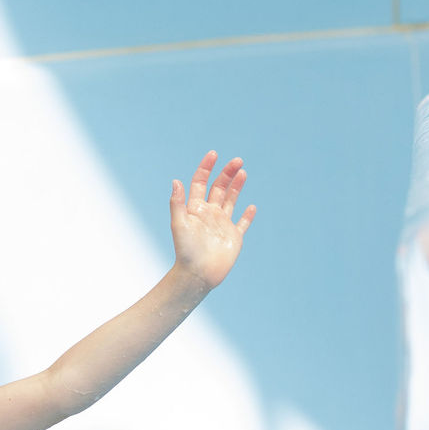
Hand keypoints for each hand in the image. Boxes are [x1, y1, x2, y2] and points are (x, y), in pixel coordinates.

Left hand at [168, 150, 255, 289]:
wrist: (197, 274)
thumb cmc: (186, 251)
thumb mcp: (179, 224)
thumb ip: (177, 203)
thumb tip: (176, 180)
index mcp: (195, 209)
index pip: (200, 182)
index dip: (206, 168)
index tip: (214, 155)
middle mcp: (209, 214)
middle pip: (219, 188)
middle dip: (227, 173)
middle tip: (237, 160)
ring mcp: (222, 225)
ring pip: (231, 200)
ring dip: (236, 186)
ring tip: (243, 172)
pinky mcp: (234, 237)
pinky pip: (242, 224)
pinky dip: (248, 215)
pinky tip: (252, 207)